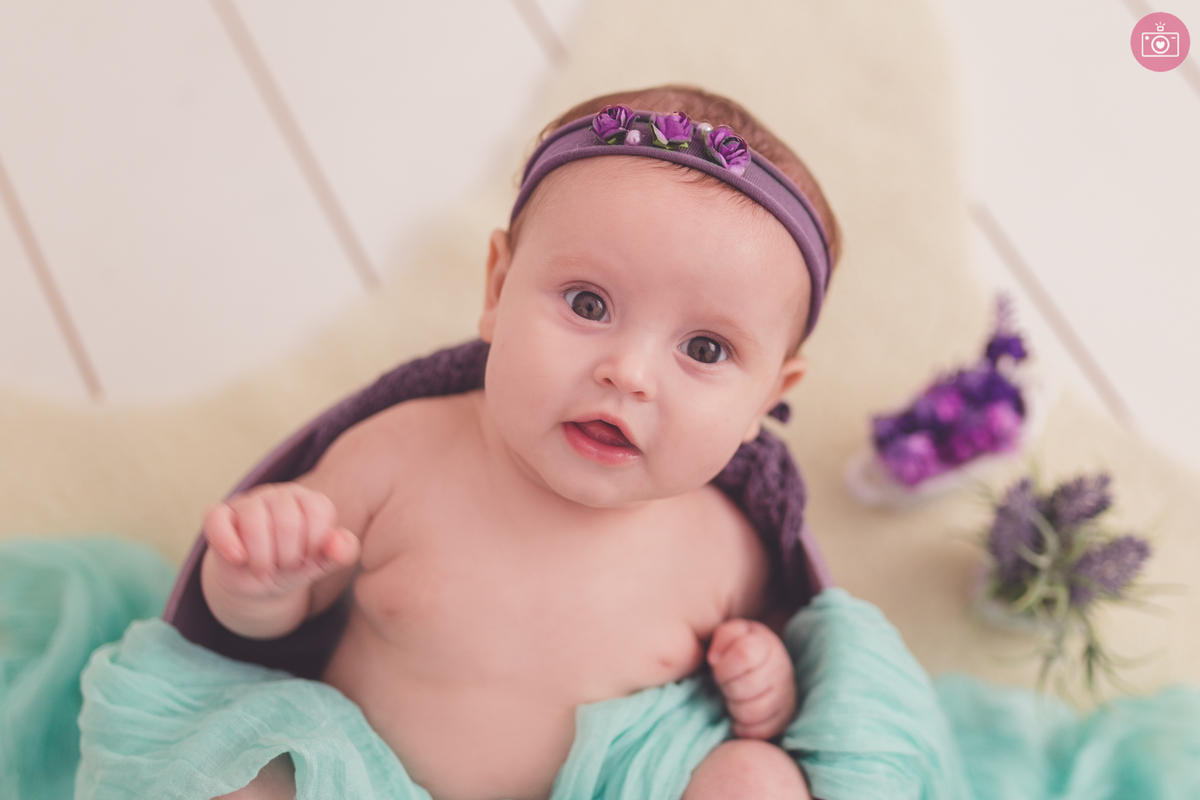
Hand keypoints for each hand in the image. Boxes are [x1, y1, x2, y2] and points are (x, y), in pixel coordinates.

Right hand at [203, 482, 360, 600]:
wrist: (262, 582)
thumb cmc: (296, 566)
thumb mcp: (322, 564)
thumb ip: (341, 553)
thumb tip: (339, 543)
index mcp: (310, 501)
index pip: (318, 513)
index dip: (313, 545)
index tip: (308, 558)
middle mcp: (280, 495)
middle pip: (286, 521)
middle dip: (287, 556)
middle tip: (284, 566)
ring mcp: (248, 502)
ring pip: (253, 520)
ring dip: (261, 556)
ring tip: (264, 570)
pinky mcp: (220, 516)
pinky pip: (218, 520)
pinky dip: (227, 542)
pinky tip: (238, 558)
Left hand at [707, 618, 796, 738]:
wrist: (755, 672)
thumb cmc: (735, 652)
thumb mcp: (729, 635)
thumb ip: (723, 636)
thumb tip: (715, 659)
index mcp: (767, 644)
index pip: (745, 653)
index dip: (724, 664)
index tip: (716, 666)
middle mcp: (783, 670)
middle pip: (749, 685)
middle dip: (728, 686)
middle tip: (724, 685)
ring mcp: (787, 696)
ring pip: (754, 711)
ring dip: (734, 707)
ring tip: (731, 699)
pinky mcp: (784, 720)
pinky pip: (761, 731)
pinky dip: (743, 727)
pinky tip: (737, 716)